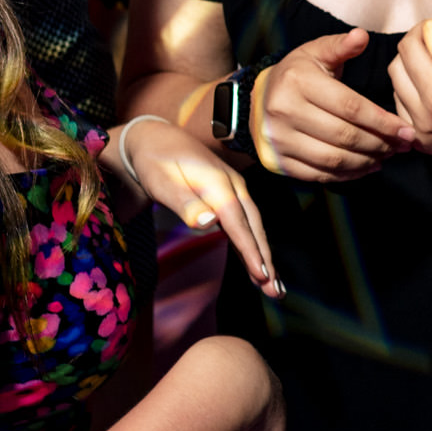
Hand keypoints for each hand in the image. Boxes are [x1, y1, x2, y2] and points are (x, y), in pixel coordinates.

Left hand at [118, 116, 281, 297]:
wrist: (156, 139)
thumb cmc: (155, 162)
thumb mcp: (161, 181)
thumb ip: (185, 203)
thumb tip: (210, 223)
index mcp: (218, 182)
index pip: (238, 222)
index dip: (250, 249)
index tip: (262, 275)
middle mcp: (233, 185)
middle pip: (254, 226)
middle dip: (266, 259)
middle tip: (276, 291)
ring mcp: (235, 189)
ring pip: (254, 226)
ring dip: (264, 256)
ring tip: (274, 286)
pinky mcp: (231, 195)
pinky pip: (247, 223)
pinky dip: (255, 245)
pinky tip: (259, 263)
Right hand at [251, 30, 414, 182]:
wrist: (257, 98)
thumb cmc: (297, 73)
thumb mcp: (316, 52)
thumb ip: (341, 45)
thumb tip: (362, 36)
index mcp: (299, 82)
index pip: (351, 106)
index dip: (383, 121)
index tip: (406, 130)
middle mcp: (285, 111)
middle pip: (345, 136)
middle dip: (381, 143)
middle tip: (403, 146)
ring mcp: (279, 140)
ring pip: (333, 160)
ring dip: (367, 161)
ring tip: (388, 155)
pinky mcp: (278, 161)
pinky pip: (319, 174)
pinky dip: (347, 175)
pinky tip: (367, 167)